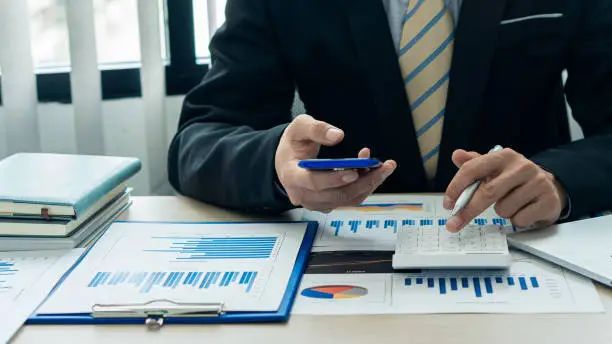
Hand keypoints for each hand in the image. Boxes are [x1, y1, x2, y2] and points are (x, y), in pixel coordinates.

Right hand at [275, 114, 395, 212]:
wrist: (287, 161)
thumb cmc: (293, 144)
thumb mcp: (299, 128)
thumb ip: (316, 129)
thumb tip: (337, 136)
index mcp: (292, 176)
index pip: (314, 182)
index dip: (335, 178)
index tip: (354, 171)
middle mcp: (303, 194)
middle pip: (336, 195)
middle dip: (362, 181)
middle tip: (382, 166)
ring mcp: (315, 203)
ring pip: (346, 200)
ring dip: (367, 185)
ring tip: (382, 167)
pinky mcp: (327, 204)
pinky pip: (348, 200)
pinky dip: (363, 187)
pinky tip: (372, 172)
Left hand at [443, 148, 566, 231]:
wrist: (549, 187)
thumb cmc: (514, 179)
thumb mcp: (494, 169)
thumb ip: (474, 164)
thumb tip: (456, 155)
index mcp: (504, 156)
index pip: (473, 169)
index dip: (456, 187)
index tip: (448, 204)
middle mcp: (522, 166)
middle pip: (487, 192)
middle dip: (468, 210)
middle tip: (454, 223)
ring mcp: (538, 183)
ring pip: (503, 209)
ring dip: (501, 213)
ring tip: (511, 204)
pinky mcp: (548, 200)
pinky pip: (519, 219)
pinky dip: (516, 220)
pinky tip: (523, 210)